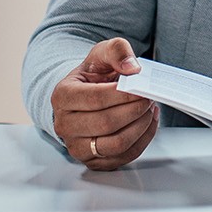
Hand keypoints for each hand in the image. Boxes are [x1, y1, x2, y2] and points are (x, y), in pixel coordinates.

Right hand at [52, 38, 156, 170]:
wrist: (86, 97)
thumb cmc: (93, 77)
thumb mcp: (102, 54)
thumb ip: (117, 51)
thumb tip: (133, 68)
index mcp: (62, 96)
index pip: (96, 99)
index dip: (123, 95)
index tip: (141, 89)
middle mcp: (64, 125)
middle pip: (106, 124)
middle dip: (134, 110)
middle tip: (149, 99)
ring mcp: (77, 146)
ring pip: (116, 144)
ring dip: (140, 127)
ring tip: (149, 111)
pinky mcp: (93, 161)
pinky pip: (123, 157)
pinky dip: (141, 141)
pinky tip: (146, 124)